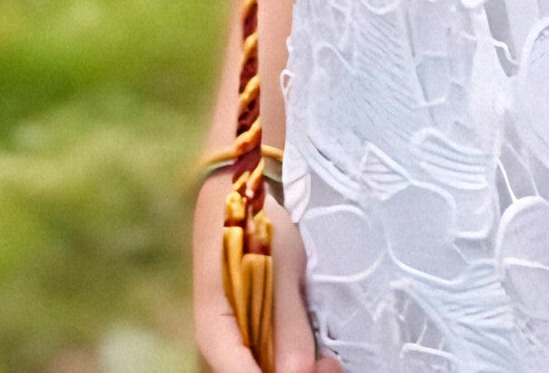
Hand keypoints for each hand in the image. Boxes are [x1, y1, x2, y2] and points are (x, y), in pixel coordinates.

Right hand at [191, 181, 341, 372]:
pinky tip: (320, 355)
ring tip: (331, 360)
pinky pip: (269, 360)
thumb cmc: (254, 223)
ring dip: (300, 370)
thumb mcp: (278, 268)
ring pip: (263, 370)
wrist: (239, 193)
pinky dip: (295, 362)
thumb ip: (287, 323)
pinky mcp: (250, 334)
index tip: (322, 369)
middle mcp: (219, 347)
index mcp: (215, 332)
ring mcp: (233, 342)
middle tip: (333, 364)